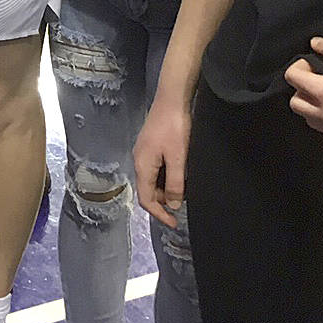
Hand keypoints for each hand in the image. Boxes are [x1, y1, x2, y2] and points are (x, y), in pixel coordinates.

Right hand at [134, 95, 190, 227]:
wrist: (172, 98)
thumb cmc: (174, 128)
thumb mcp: (178, 158)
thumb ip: (175, 183)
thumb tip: (173, 204)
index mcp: (142, 165)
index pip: (145, 198)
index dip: (159, 214)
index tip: (174, 223)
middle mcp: (139, 160)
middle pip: (147, 190)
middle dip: (162, 203)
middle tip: (181, 209)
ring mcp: (144, 151)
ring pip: (151, 179)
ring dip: (164, 190)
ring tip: (182, 194)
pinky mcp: (151, 144)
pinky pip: (155, 169)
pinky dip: (165, 178)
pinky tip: (178, 176)